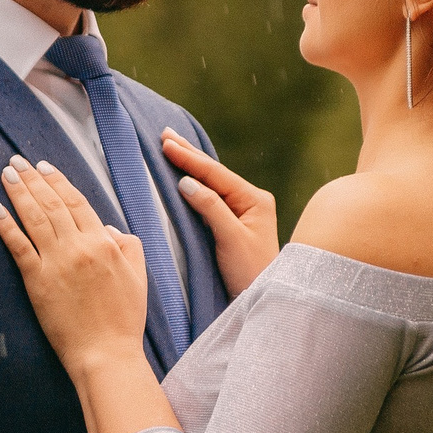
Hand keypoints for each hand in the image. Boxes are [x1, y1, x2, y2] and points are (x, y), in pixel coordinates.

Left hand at [0, 157, 147, 374]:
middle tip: (17, 161)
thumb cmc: (124, 319)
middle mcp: (79, 247)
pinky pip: (19, 246)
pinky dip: (6, 225)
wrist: (106, 353)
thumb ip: (129, 246)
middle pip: (52, 204)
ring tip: (7, 174)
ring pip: (34, 218)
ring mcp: (56, 263)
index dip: (59, 181)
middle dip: (33, 179)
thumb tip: (110, 229)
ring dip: (19, 193)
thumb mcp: (139, 276)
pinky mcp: (37, 281)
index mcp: (104, 243)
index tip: (44, 166)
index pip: (77, 202)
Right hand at [161, 129, 278, 295]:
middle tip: (165, 134)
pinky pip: (212, 196)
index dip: (190, 159)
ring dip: (191, 164)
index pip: (216, 174)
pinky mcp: (236, 223)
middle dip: (189, 153)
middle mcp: (251, 200)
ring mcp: (245, 211)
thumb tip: (187, 183)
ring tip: (172, 145)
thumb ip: (211, 208)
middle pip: (215, 172)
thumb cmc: (251, 273)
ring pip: (213, 182)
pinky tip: (187, 174)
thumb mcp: (231, 239)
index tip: (166, 144)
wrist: (267, 298)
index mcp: (255, 199)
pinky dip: (196, 182)